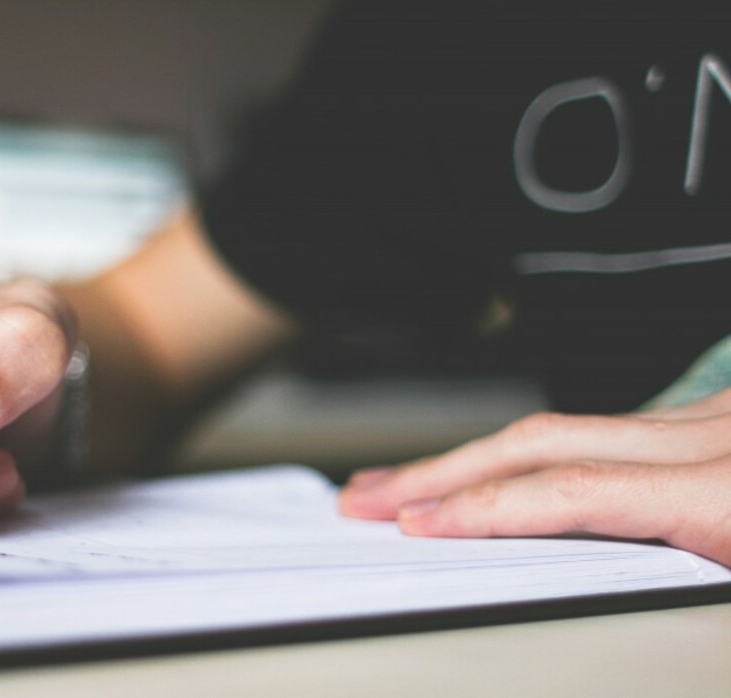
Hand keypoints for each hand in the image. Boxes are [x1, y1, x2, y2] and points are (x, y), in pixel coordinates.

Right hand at [339, 389, 730, 565]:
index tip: (413, 524)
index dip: (481, 507)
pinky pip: (605, 427)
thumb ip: (692, 585)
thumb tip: (592, 603)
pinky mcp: (716, 418)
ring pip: (563, 426)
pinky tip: (499, 467)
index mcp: (729, 494)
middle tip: (368, 495)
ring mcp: (713, 419)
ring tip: (411, 483)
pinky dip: (536, 451)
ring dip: (476, 456)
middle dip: (441, 469)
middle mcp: (714, 439)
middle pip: (542, 441)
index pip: (573, 492)